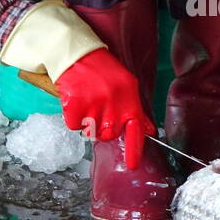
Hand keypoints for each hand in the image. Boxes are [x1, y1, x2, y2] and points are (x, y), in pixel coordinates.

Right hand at [54, 48, 154, 168]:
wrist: (78, 55)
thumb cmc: (102, 70)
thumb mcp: (127, 84)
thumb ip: (136, 108)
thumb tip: (147, 130)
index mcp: (128, 98)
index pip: (135, 129)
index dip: (134, 149)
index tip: (132, 165)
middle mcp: (113, 103)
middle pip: (109, 135)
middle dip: (103, 128)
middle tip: (98, 110)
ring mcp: (94, 105)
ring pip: (90, 132)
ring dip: (88, 123)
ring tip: (87, 103)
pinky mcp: (75, 106)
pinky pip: (75, 126)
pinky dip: (73, 118)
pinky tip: (75, 102)